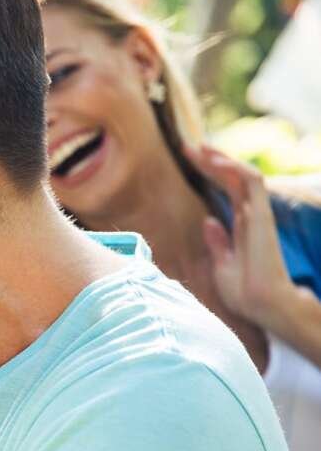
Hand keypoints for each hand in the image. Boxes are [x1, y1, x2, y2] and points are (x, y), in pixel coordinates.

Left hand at [186, 144, 298, 328]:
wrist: (261, 304)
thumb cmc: (244, 291)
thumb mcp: (222, 264)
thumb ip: (218, 242)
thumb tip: (208, 221)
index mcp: (241, 226)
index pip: (227, 191)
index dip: (209, 174)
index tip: (188, 161)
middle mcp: (251, 216)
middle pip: (232, 179)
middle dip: (211, 161)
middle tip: (189, 146)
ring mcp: (258, 215)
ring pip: (243, 175)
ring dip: (222, 159)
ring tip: (200, 148)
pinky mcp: (262, 216)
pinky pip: (252, 182)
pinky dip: (235, 168)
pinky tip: (217, 160)